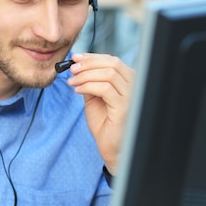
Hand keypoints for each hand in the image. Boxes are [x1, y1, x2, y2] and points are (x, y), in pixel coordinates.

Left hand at [67, 52, 134, 174]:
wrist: (111, 147)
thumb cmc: (105, 123)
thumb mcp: (95, 97)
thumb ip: (91, 81)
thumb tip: (77, 65)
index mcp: (128, 81)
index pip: (112, 60)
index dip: (92, 57)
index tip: (75, 58)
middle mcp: (134, 86)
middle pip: (113, 63)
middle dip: (89, 63)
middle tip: (72, 68)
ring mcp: (131, 97)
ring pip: (109, 74)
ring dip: (86, 75)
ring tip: (72, 81)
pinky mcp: (124, 108)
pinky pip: (105, 89)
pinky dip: (88, 86)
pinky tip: (78, 90)